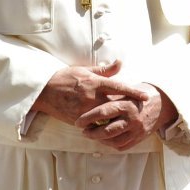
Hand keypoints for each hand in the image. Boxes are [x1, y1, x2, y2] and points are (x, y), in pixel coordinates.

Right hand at [32, 59, 149, 125]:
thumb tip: (120, 63)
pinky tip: (109, 126)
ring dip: (116, 118)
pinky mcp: (78, 120)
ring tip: (127, 119)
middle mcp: (91, 97)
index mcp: (94, 83)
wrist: (44, 91)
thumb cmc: (66, 78)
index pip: (118, 87)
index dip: (133, 92)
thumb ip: (104, 70)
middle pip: (116, 104)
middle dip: (128, 107)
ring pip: (107, 117)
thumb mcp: (84, 70)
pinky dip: (102, 125)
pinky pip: (95, 125)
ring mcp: (84, 110)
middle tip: (140, 109)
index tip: (145, 96)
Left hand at [77, 83, 177, 150]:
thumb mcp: (127, 89)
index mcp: (126, 103)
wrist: (163, 104)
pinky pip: (122, 145)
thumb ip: (111, 93)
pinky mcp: (139, 138)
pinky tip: (104, 139)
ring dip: (99, 140)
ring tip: (91, 135)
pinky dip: (110, 144)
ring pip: (113, 140)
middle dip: (91, 132)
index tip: (78, 121)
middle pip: (107, 130)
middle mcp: (132, 118)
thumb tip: (90, 95)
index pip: (103, 112)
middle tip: (82, 130)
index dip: (88, 118)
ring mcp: (136, 130)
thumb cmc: (141, 93)